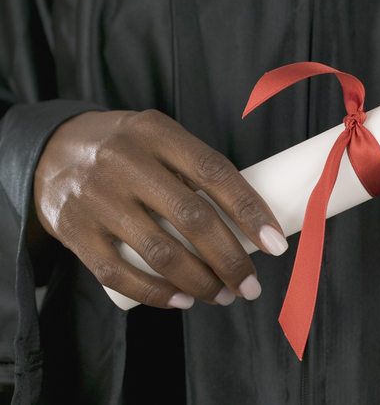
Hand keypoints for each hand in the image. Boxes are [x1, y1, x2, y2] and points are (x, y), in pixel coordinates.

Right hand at [34, 109, 287, 307]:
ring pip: (160, 252)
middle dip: (230, 259)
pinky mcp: (73, 229)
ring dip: (200, 282)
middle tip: (251, 285)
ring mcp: (96, 196)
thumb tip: (250, 222)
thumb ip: (195, 169)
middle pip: (192, 218)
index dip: (250, 210)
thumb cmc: (127, 149)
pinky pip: (119, 273)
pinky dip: (157, 294)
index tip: (275, 244)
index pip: (215, 172)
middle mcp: (124, 160)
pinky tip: (183, 301)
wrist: (51, 151)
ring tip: (223, 295)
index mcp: (156, 132)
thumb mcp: (159, 139)